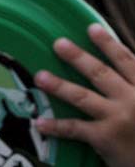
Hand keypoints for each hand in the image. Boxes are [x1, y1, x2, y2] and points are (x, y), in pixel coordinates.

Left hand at [34, 24, 134, 166]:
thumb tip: (122, 80)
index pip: (127, 61)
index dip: (108, 44)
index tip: (92, 28)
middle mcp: (134, 99)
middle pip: (101, 73)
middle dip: (78, 57)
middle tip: (59, 43)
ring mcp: (119, 118)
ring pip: (83, 96)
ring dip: (59, 85)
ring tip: (40, 77)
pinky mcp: (106, 138)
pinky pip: (75, 129)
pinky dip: (56, 126)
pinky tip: (40, 123)